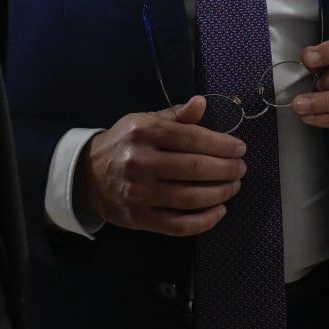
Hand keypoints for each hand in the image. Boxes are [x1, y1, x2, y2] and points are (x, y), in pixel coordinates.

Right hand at [81, 96, 245, 236]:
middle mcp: (140, 161)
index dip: (223, 144)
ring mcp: (139, 193)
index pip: (193, 138)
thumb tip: (202, 103)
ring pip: (191, 198)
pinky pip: (179, 225)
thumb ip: (176, 116)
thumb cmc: (125, 144)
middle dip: (227, 169)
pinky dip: (205, 221)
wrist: (87, 175)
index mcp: (144, 131)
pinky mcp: (139, 218)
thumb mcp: (145, 122)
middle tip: (241, 169)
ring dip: (221, 193)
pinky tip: (219, 211)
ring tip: (234, 186)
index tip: (240, 148)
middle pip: (196, 169)